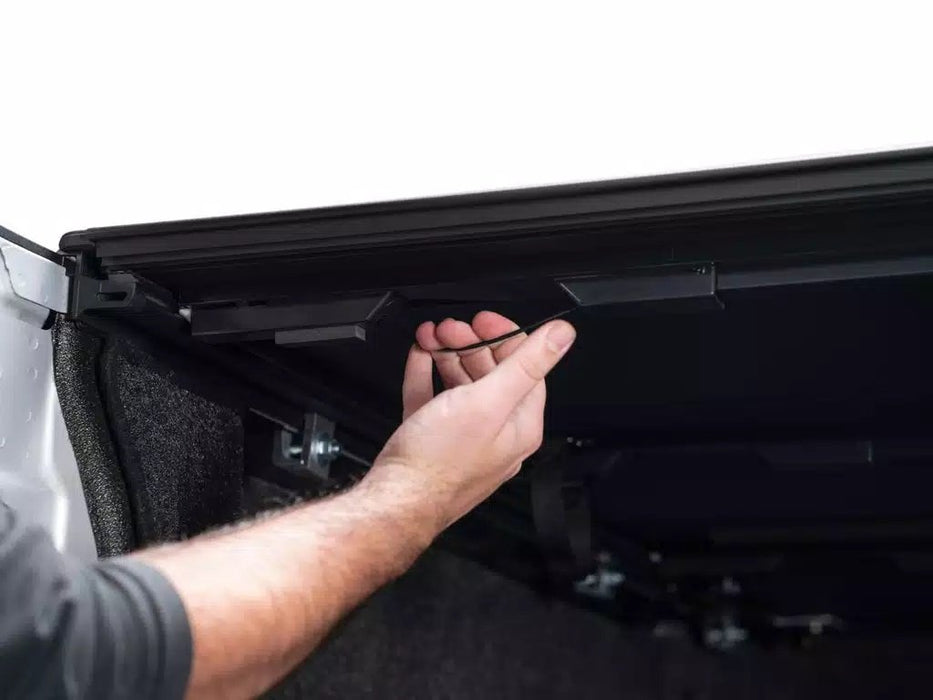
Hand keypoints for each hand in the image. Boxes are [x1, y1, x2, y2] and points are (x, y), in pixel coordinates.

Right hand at [365, 311, 575, 530]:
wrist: (394, 501)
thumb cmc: (439, 463)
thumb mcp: (488, 402)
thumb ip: (527, 364)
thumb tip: (563, 335)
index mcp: (518, 426)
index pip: (525, 369)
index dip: (507, 336)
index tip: (485, 319)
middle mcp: (495, 433)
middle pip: (491, 373)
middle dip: (471, 342)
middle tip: (452, 326)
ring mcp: (462, 437)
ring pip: (460, 384)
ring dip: (447, 353)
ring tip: (432, 335)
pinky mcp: (431, 440)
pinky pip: (432, 398)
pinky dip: (426, 374)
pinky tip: (419, 357)